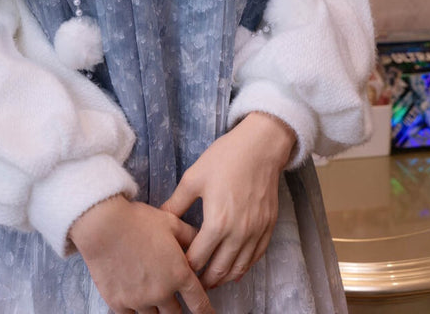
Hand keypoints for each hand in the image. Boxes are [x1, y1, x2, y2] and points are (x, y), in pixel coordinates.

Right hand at [69, 194, 214, 313]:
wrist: (103, 226)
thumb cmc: (137, 220)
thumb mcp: (170, 222)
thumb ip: (189, 235)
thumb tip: (200, 240)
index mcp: (178, 274)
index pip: (199, 302)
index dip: (206, 311)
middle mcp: (161, 292)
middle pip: (175, 313)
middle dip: (177, 306)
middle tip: (172, 295)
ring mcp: (139, 300)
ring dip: (156, 308)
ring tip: (151, 293)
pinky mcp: (119, 303)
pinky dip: (135, 310)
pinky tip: (134, 299)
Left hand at [162, 113, 295, 289]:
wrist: (260, 146)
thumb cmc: (226, 158)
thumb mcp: (194, 178)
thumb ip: (176, 203)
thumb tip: (160, 217)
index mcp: (217, 223)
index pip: (198, 259)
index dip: (185, 268)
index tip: (176, 269)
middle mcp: (239, 234)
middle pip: (219, 271)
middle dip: (203, 280)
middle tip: (191, 282)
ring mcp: (256, 233)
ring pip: (239, 269)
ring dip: (223, 278)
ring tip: (210, 279)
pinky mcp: (268, 228)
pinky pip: (255, 258)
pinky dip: (243, 267)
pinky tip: (234, 268)